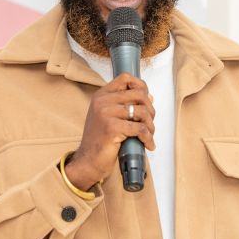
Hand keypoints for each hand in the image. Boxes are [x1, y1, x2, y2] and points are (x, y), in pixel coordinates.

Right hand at [65, 73, 155, 190]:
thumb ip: (125, 105)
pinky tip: (148, 145)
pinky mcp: (112, 128)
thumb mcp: (109, 117)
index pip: (125, 78)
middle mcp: (102, 101)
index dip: (141, 86)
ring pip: (142, 112)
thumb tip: (149, 97)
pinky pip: (140, 129)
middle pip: (139, 94)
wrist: (88, 161)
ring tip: (149, 135)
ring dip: (150, 126)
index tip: (146, 99)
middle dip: (150, 109)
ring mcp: (106, 113)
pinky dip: (148, 138)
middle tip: (149, 123)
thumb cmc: (100, 140)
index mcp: (101, 95)